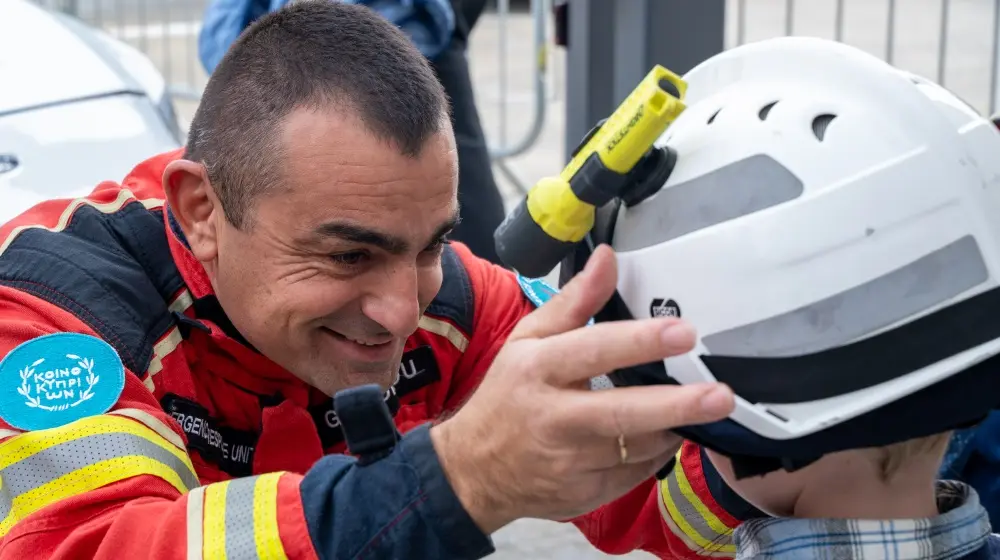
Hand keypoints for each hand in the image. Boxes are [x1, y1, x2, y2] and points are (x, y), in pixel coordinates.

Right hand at [429, 244, 734, 533]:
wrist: (476, 471)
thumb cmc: (507, 395)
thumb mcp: (526, 341)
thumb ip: (573, 302)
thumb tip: (608, 257)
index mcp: (536, 371)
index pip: (592, 352)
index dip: (639, 342)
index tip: (684, 332)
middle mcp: (553, 419)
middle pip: (620, 412)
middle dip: (675, 404)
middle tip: (720, 394)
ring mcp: (570, 463)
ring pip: (637, 446)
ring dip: (674, 426)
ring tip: (705, 408)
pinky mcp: (586, 494)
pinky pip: (636, 472)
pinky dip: (658, 451)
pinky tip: (669, 431)